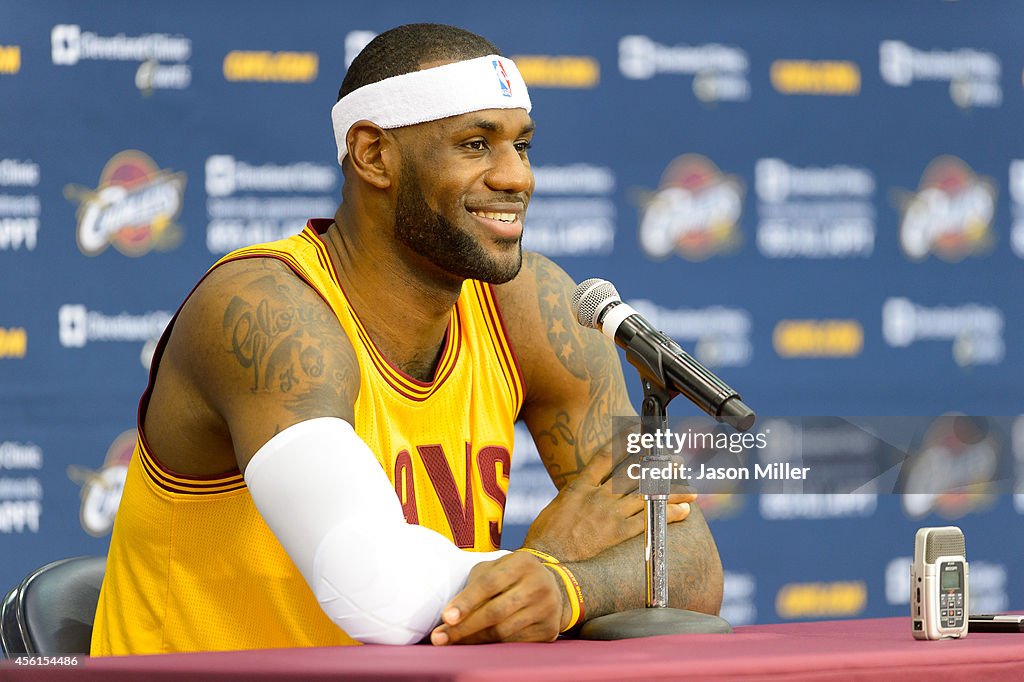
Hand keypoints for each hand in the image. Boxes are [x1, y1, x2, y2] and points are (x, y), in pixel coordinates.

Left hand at [430, 551, 564, 644]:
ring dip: (474, 639)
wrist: (552, 587)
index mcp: (522, 563)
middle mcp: (539, 584)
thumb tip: (450, 616)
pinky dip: (492, 645)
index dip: (466, 601)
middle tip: (440, 637)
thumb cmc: (513, 577)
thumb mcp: (496, 569)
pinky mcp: (549, 630)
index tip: (446, 617)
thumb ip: (475, 585)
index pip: (490, 583)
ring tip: (453, 642)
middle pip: (496, 612)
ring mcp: (547, 608)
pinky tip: (477, 644)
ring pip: (503, 631)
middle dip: (464, 627)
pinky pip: (514, 643)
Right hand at [523, 448, 696, 561]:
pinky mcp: (618, 533)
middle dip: (657, 465)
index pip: (605, 456)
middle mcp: (598, 495)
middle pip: (633, 472)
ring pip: (646, 494)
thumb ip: (574, 499)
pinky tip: (683, 511)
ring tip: (689, 486)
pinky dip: (668, 514)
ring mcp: (609, 513)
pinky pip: (649, 520)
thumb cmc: (544, 539)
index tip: (639, 433)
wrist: (546, 561)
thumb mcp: (555, 509)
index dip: (624, 442)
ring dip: (671, 489)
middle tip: (675, 460)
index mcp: (579, 486)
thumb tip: (584, 495)